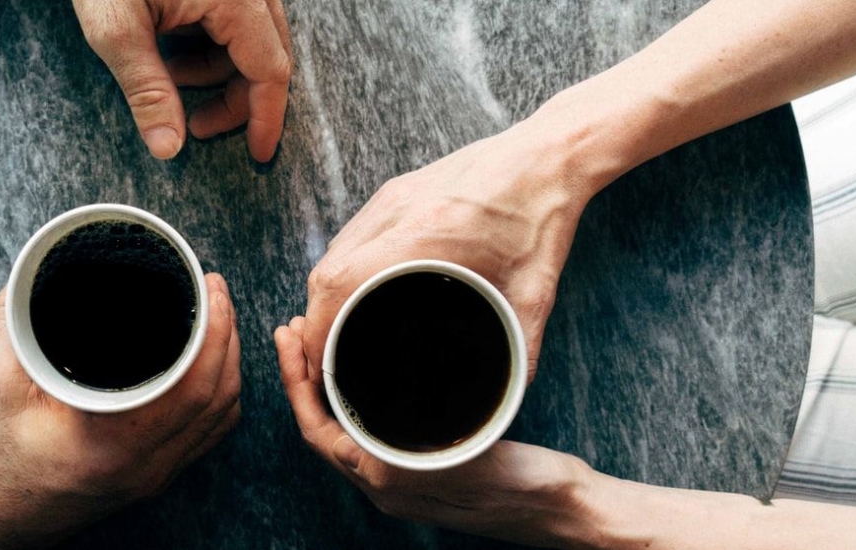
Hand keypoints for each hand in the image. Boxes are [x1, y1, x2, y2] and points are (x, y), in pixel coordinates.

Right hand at [0, 273, 242, 543]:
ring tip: (218, 315)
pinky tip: (210, 363)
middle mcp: (144, 466)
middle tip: (215, 288)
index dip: (215, 333)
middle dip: (227, 335)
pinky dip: (218, 393)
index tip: (210, 288)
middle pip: (218, 397)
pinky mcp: (154, 476)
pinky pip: (208, 434)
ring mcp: (155, 476)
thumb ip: (12, 326)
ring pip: (220, 417)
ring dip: (227, 362)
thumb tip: (31, 275)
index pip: (193, 388)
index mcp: (112, 444)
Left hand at [73, 0, 291, 161]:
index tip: (258, 154)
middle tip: (200, 127)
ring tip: (173, 81)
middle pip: (268, 55)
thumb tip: (168, 147)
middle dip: (237, 98)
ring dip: (219, 70)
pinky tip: (173, 51)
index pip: (271, 69)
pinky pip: (234, 16)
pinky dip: (211, 43)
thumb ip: (147, 90)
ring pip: (252, 37)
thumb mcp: (116, 28)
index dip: (265, 118)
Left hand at [273, 317, 600, 546]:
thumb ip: (414, 464)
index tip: (291, 338)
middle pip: (322, 425)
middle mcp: (385, 484)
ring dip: (325, 383)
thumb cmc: (525, 488)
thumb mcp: (469, 468)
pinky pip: (370, 425)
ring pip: (343, 425)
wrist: (564, 507)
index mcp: (387, 485)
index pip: (317, 431)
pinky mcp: (422, 461)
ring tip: (318, 338)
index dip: (297, 384)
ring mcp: (402, 474)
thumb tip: (364, 452)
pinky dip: (355, 392)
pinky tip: (365, 365)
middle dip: (302, 376)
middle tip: (292, 328)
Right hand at [299, 127, 615, 381]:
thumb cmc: (544, 217)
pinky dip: (343, 267)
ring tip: (334, 330)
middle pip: (326, 271)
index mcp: (427, 236)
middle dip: (316, 319)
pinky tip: (355, 290)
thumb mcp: (536, 292)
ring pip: (333, 251)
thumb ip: (523, 348)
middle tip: (326, 358)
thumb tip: (513, 395)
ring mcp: (392, 197)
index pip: (341, 283)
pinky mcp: (396, 190)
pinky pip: (351, 234)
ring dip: (326, 293)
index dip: (318, 328)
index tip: (319, 362)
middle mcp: (398, 212)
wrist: (550, 156)